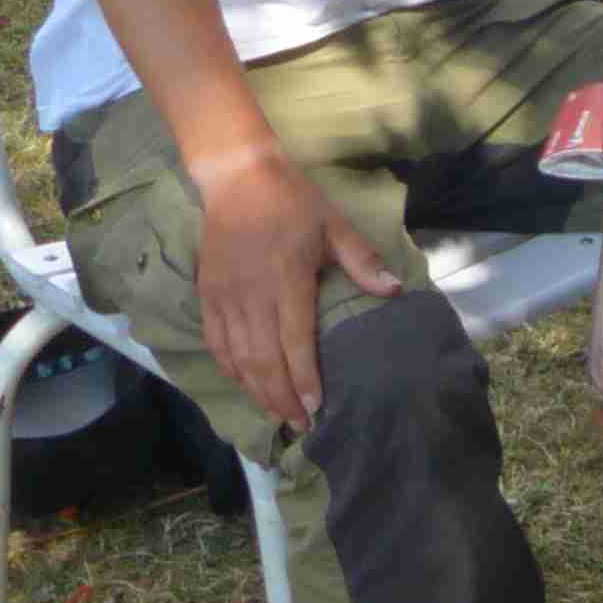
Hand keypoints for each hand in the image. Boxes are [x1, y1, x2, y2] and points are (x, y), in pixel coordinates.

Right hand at [191, 149, 398, 429]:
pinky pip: (217, 343)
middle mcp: (252, 295)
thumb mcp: (334, 225)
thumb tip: (394, 290)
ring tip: (277, 414)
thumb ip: (362, 261)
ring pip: (238, 358)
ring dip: (257, 391)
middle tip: (300, 425)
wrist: (237, 178)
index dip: (303, 380)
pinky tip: (246, 385)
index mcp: (287, 279)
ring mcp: (225, 297)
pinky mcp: (207, 295)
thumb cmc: (293, 202)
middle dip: (282, 398)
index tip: (315, 409)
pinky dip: (231, 369)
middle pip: (264, 360)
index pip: (294, 342)